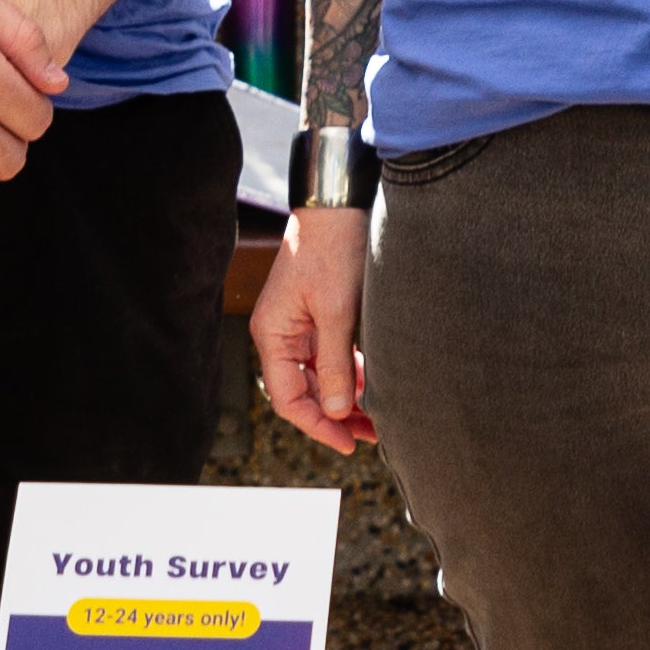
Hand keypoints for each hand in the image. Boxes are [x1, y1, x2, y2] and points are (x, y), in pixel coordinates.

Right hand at [253, 210, 374, 453]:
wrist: (339, 206)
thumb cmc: (333, 251)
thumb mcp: (338, 312)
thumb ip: (336, 364)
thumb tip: (337, 411)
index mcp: (273, 336)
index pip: (288, 399)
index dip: (317, 425)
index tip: (347, 443)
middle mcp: (280, 336)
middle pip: (305, 392)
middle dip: (336, 416)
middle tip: (372, 435)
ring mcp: (299, 327)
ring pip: (320, 377)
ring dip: (345, 397)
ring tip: (376, 418)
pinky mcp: (318, 317)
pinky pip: (330, 357)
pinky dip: (349, 374)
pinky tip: (373, 387)